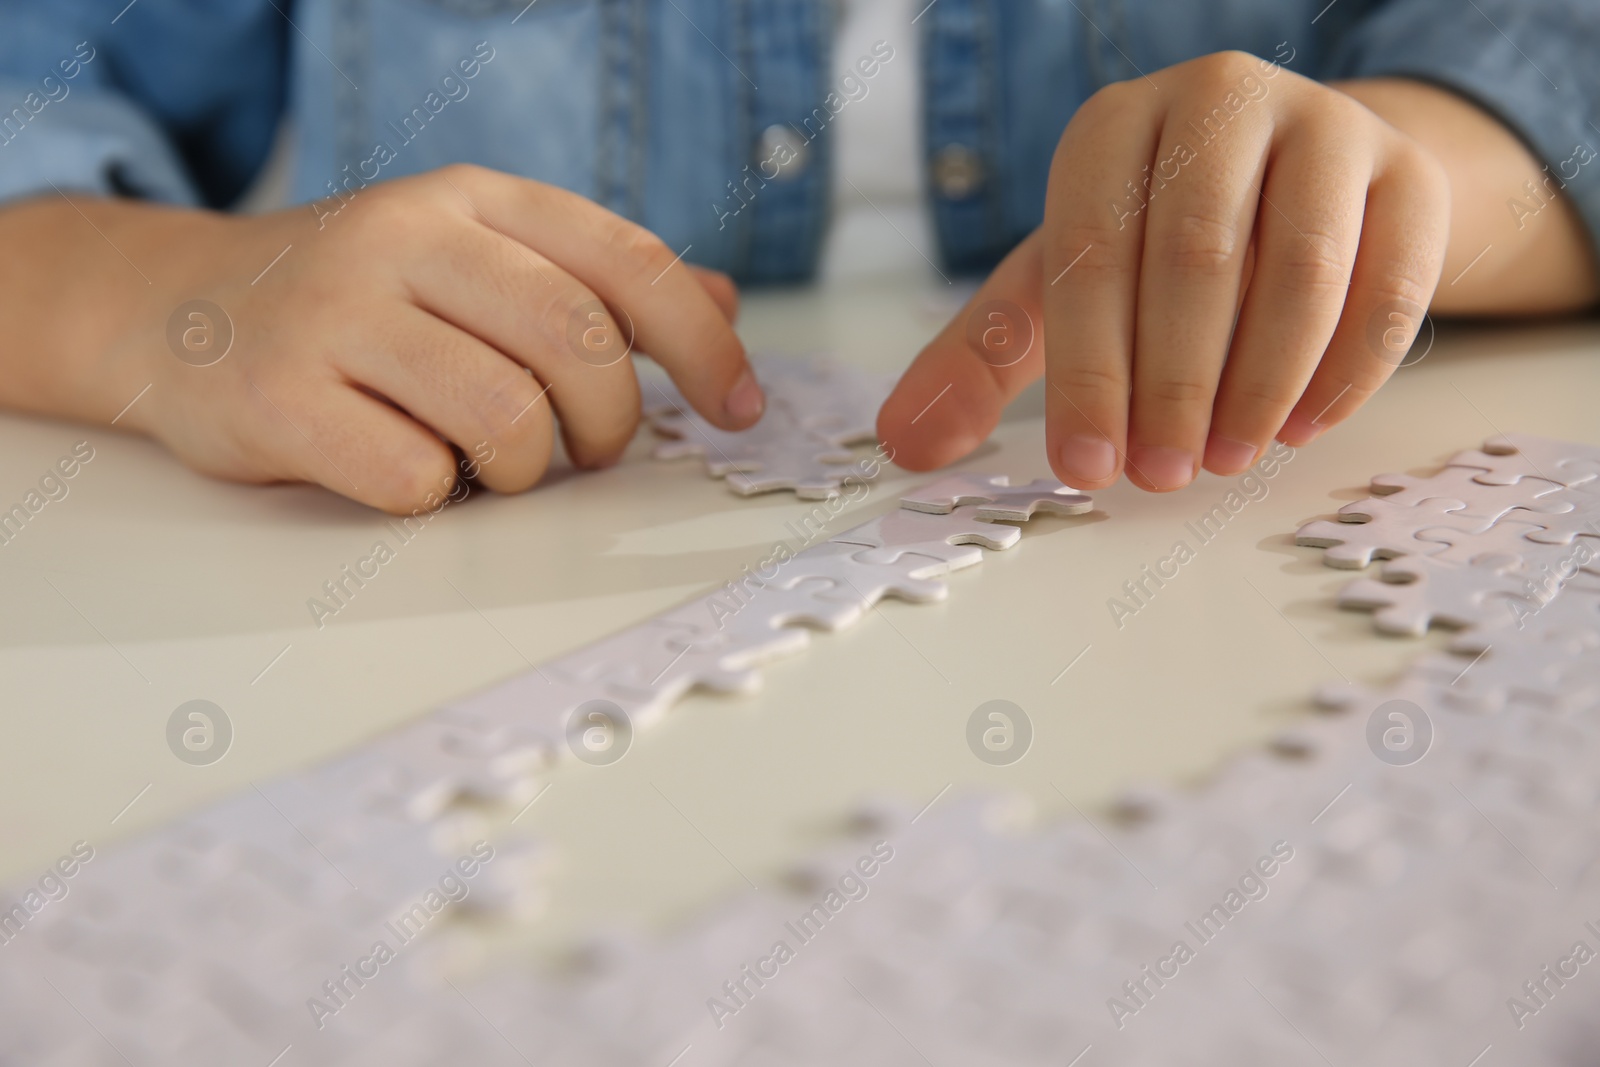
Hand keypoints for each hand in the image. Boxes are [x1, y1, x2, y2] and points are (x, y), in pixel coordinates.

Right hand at [60, 165, 760, 512]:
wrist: (177, 309)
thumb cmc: (358, 300)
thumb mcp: (475, 260)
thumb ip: (594, 282)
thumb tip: (721, 304)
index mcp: (473, 200)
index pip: (627, 262)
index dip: (703, 344)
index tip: (739, 407)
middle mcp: (406, 238)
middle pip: (578, 342)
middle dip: (610, 421)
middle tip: (589, 449)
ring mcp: (336, 313)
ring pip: (505, 418)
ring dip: (522, 468)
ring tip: (489, 463)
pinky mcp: (278, 396)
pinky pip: (414, 478)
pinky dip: (434, 495)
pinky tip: (406, 468)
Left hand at [879, 51, 1452, 490]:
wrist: (1287, 184)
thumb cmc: (1149, 246)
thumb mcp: (1055, 292)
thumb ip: (978, 358)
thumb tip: (902, 443)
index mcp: (1113, 126)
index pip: (1092, 251)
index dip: (1088, 372)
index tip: (1086, 468)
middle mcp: (1219, 101)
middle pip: (1197, 256)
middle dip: (1172, 386)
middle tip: (1161, 476)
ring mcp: (1327, 126)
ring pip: (1303, 269)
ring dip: (1260, 385)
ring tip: (1225, 460)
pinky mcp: (1411, 173)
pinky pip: (1392, 284)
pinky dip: (1345, 373)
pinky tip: (1299, 429)